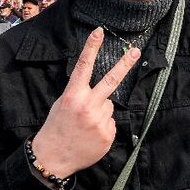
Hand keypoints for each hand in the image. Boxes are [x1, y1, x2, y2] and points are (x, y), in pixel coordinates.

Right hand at [30, 28, 139, 177]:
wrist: (54, 157)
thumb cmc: (56, 128)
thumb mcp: (61, 104)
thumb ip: (80, 94)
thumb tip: (100, 91)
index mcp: (72, 96)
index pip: (83, 66)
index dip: (91, 47)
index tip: (99, 32)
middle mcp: (87, 106)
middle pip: (111, 81)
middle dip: (124, 64)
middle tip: (135, 50)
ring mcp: (99, 121)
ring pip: (109, 106)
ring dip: (101, 111)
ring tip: (86, 124)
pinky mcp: (107, 134)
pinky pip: (111, 122)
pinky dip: (103, 126)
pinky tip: (90, 134)